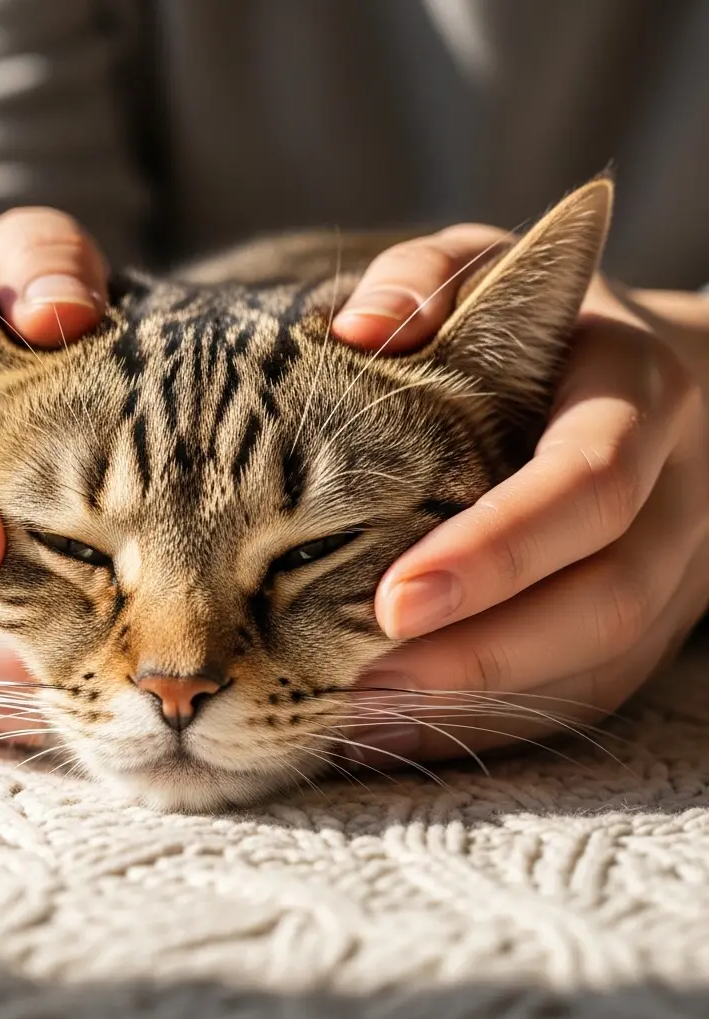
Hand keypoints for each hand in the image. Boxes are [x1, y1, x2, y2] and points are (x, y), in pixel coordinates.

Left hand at [331, 226, 708, 767]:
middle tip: (360, 687)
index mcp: (637, 396)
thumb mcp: (484, 270)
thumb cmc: (539, 323)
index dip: (503, 547)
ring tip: (360, 724)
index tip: (395, 600)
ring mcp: (672, 573)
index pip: (592, 482)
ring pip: (600, 666)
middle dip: (486, 653)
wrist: (640, 384)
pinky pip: (584, 694)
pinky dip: (493, 722)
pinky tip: (398, 732)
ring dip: (482, 706)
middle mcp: (675, 494)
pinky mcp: (644, 626)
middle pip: (606, 598)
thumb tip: (359, 332)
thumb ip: (422, 281)